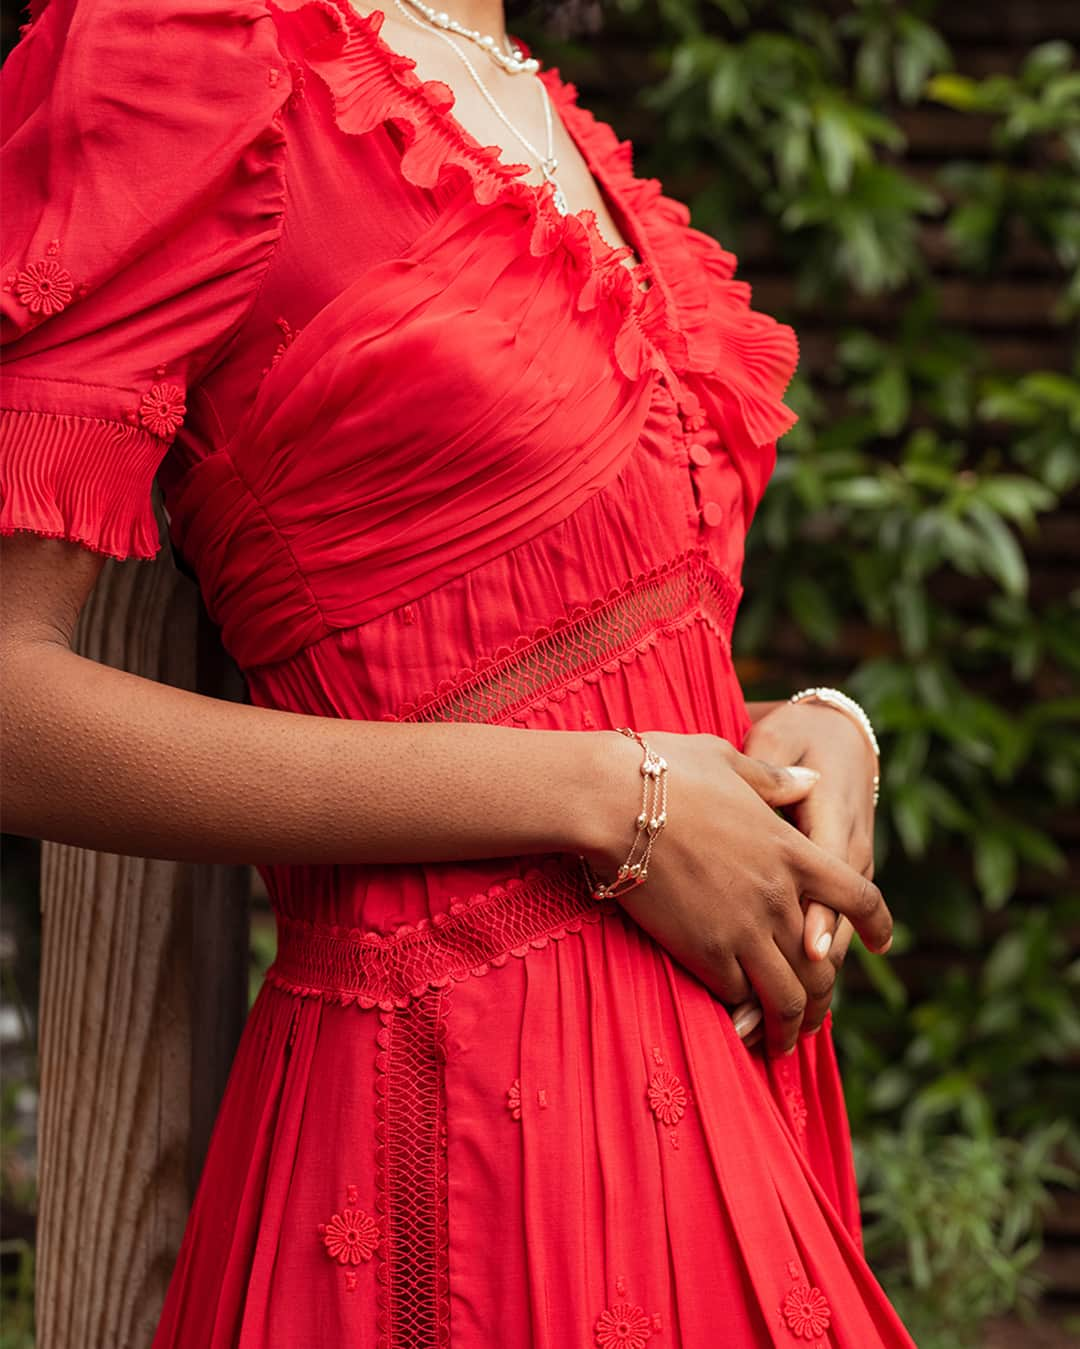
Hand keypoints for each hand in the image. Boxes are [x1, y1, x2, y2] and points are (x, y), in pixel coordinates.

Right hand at [582, 730, 892, 1056]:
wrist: (614, 800)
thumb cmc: (666, 772)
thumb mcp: (730, 761)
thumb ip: (775, 780)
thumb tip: (809, 780)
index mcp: (793, 850)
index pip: (858, 897)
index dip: (879, 924)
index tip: (885, 943)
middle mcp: (779, 897)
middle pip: (824, 966)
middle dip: (822, 1000)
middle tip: (812, 1018)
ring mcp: (744, 928)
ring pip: (786, 997)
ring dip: (788, 1026)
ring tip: (779, 1043)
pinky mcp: (704, 950)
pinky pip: (738, 995)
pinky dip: (742, 1012)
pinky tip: (735, 1021)